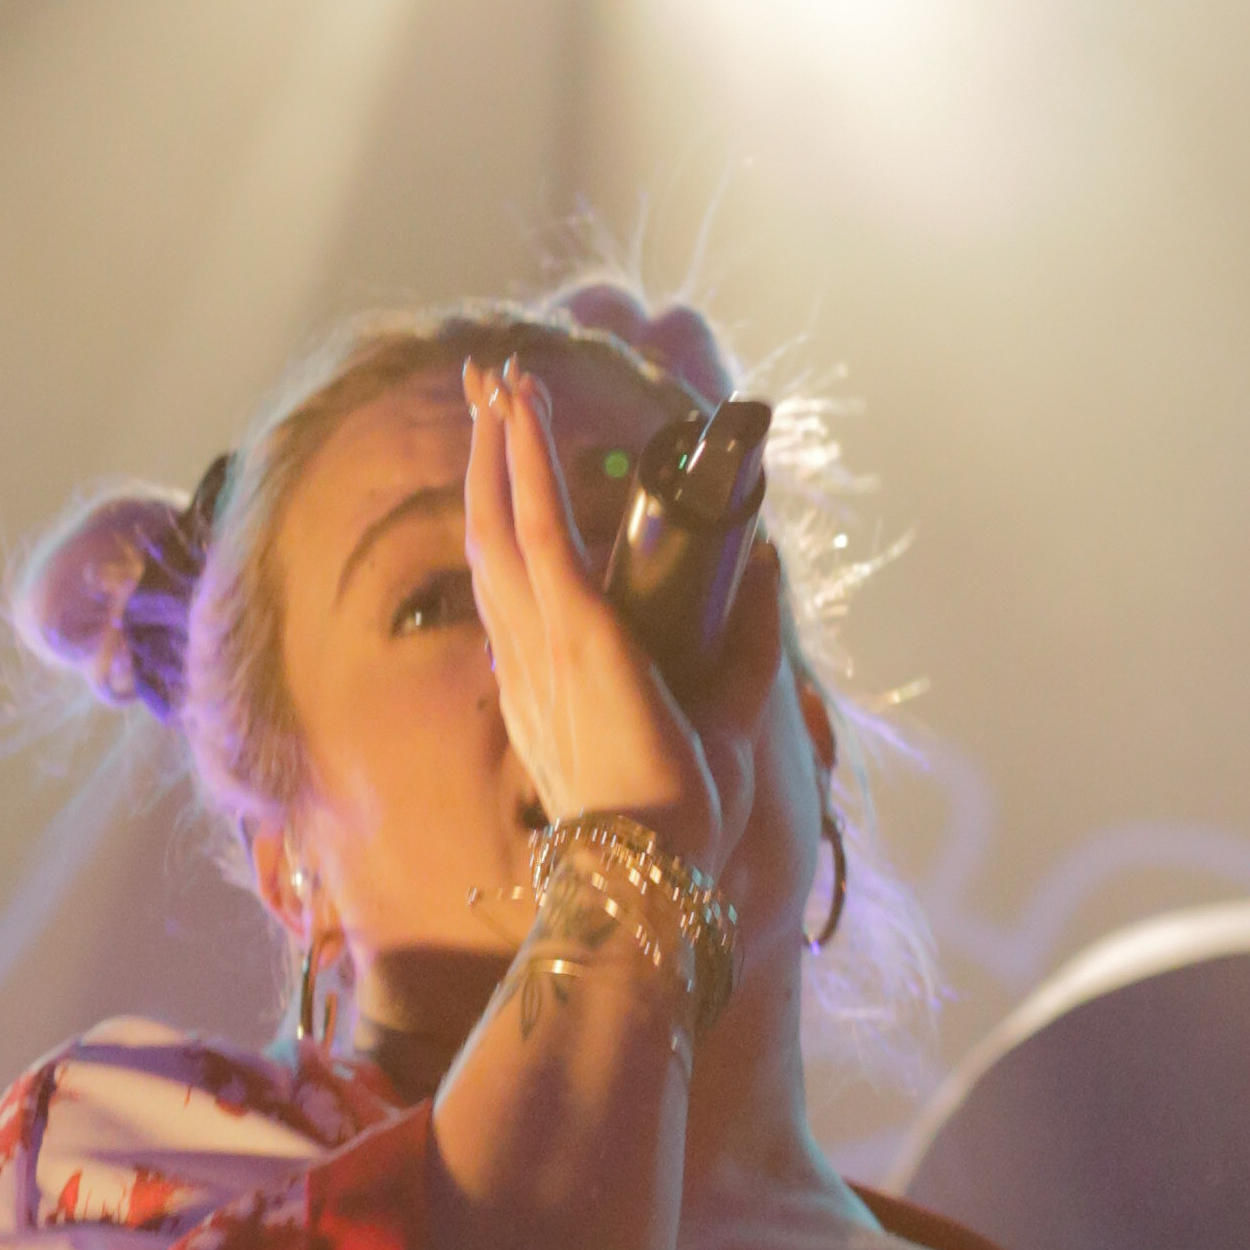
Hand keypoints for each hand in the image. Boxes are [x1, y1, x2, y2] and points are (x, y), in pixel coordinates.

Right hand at [462, 360, 776, 878]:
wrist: (654, 872)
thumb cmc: (681, 819)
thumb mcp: (729, 712)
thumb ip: (747, 637)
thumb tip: (767, 561)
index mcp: (546, 683)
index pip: (514, 580)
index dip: (504, 513)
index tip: (505, 464)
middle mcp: (529, 655)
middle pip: (492, 533)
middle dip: (485, 455)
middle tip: (483, 388)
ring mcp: (543, 642)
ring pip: (503, 518)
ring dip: (498, 441)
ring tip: (497, 377)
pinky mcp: (575, 633)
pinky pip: (539, 529)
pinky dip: (526, 463)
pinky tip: (520, 411)